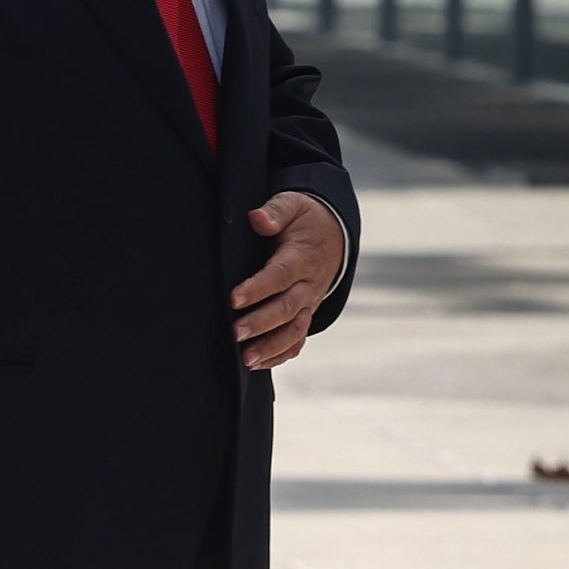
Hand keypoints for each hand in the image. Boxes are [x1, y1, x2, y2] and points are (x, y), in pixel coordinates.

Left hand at [233, 189, 346, 369]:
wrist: (334, 235)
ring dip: (271, 346)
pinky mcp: (305, 313)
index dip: (258, 288)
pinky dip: (280, 354)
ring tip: (247, 359)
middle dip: (261, 323)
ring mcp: (309, 302)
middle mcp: (308, 284)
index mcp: (302, 257)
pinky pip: (297, 339)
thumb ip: (275, 211)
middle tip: (235, 332)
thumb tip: (257, 219)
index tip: (234, 298)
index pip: (280, 275)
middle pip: (286, 308)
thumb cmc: (305, 219)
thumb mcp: (293, 205)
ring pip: (294, 329)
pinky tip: (258, 363)